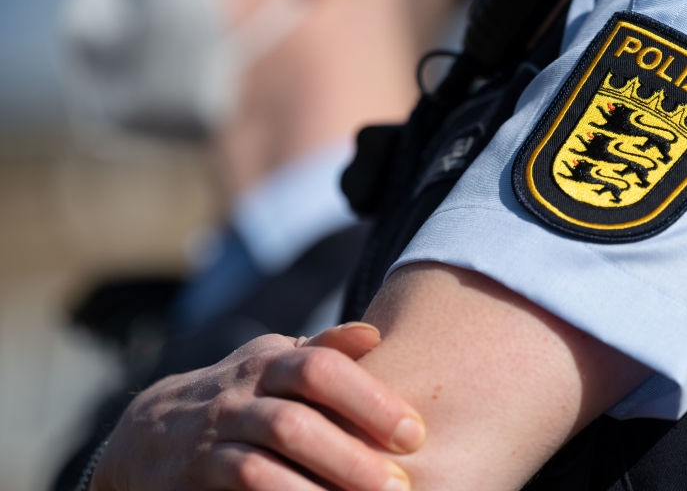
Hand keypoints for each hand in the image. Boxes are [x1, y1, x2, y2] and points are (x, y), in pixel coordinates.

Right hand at [91, 322, 423, 490]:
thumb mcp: (274, 361)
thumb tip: (374, 334)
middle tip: (398, 484)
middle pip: (294, 424)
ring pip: (260, 468)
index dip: (368, 399)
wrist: (148, 433)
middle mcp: (237, 398)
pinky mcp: (195, 479)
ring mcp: (211, 441)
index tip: (414, 433)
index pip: (319, 369)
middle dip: (350, 457)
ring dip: (316, 490)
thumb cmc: (241, 393)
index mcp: (267, 362)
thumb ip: (322, 351)